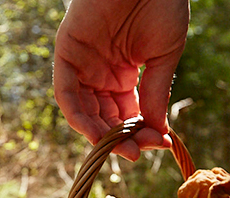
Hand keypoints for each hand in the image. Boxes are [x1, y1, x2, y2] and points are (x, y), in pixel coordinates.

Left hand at [53, 0, 189, 160]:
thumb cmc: (160, 5)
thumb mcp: (163, 56)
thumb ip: (156, 92)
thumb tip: (157, 131)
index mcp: (123, 74)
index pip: (126, 114)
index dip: (140, 132)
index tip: (158, 143)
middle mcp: (99, 72)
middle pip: (104, 117)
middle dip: (122, 138)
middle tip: (140, 152)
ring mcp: (82, 64)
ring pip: (83, 112)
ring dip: (100, 135)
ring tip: (124, 148)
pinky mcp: (66, 53)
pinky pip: (66, 93)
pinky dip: (78, 116)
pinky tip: (97, 133)